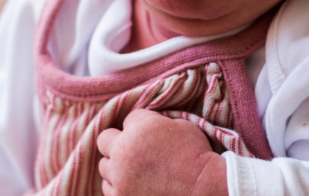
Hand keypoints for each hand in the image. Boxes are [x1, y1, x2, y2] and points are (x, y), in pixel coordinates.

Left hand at [97, 109, 226, 195]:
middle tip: (133, 149)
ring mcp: (120, 178)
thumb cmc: (197, 156)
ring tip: (135, 170)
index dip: (141, 125)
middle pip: (105, 139)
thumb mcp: (180, 125)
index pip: (128, 119)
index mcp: (139, 128)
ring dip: (116, 165)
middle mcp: (123, 151)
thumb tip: (146, 123)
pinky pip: (108, 189)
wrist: (204, 191)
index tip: (152, 135)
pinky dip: (118, 186)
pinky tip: (133, 185)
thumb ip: (156, 121)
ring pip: (104, 166)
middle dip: (117, 141)